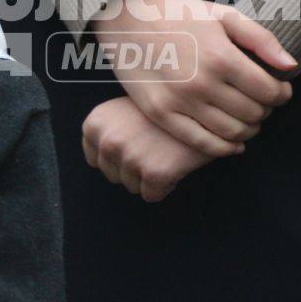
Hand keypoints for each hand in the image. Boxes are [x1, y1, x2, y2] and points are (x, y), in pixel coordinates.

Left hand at [81, 97, 216, 201]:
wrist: (206, 106)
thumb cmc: (169, 106)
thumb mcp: (127, 106)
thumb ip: (111, 128)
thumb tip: (104, 155)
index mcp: (96, 123)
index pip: (94, 158)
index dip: (118, 156)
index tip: (136, 146)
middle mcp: (108, 140)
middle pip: (113, 175)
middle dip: (133, 168)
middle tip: (155, 148)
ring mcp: (130, 157)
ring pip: (132, 187)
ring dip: (149, 177)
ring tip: (166, 153)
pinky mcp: (154, 173)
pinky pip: (152, 195)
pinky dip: (166, 185)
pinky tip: (175, 163)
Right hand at [88, 0, 294, 157]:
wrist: (125, 18)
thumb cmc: (178, 13)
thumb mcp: (222, 15)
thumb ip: (261, 40)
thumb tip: (291, 67)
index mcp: (221, 57)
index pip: (269, 92)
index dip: (282, 94)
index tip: (280, 90)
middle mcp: (202, 83)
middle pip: (253, 114)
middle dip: (266, 110)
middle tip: (263, 103)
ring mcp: (179, 102)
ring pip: (232, 132)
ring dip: (249, 129)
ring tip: (249, 118)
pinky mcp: (161, 114)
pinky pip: (201, 143)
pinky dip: (224, 149)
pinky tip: (234, 143)